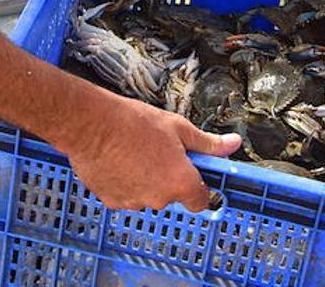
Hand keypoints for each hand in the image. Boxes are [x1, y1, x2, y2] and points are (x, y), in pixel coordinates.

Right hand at [58, 91, 241, 212]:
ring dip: (145, 180)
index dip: (197, 186)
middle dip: (168, 177)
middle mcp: (158, 199)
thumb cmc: (134, 122)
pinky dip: (124, 182)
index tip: (191, 171)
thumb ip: (207, 143)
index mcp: (180, 182)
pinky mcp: (111, 201)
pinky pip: (125, 194)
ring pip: (147, 195)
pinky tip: (118, 160)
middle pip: (171, 195)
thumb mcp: (178, 127)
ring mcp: (134, 202)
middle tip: (158, 151)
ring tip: (134, 152)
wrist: (91, 124)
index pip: (200, 200)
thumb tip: (232, 144)